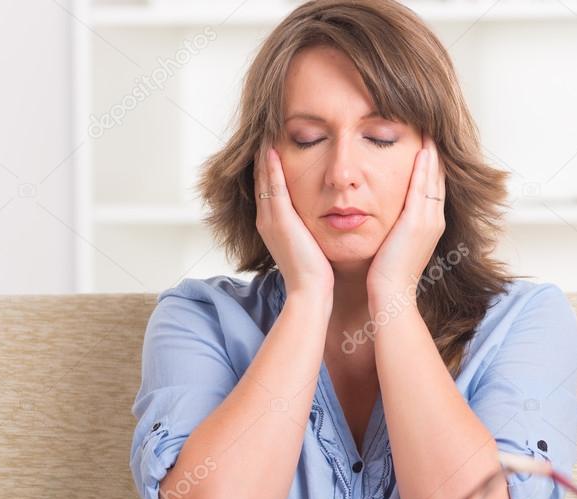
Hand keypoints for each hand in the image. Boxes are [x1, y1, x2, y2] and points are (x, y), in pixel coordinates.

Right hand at [253, 144, 334, 298]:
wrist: (311, 291)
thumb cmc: (316, 273)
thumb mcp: (308, 245)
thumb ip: (307, 229)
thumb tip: (316, 220)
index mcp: (272, 225)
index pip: (267, 188)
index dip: (268, 167)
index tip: (272, 146)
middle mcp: (265, 220)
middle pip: (260, 179)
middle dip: (262, 156)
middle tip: (264, 130)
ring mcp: (270, 220)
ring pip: (263, 179)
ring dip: (263, 155)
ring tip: (265, 131)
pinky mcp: (279, 220)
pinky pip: (273, 186)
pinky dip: (271, 167)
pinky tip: (271, 149)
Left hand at [365, 132, 445, 306]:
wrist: (390, 294)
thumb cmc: (385, 274)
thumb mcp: (394, 243)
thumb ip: (395, 226)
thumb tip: (386, 215)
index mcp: (430, 224)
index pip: (433, 185)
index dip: (431, 163)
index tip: (426, 142)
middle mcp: (435, 219)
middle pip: (438, 176)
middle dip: (435, 152)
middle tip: (430, 126)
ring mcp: (430, 220)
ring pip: (434, 177)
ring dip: (432, 152)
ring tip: (429, 129)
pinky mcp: (418, 222)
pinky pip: (424, 186)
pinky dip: (424, 165)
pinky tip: (422, 147)